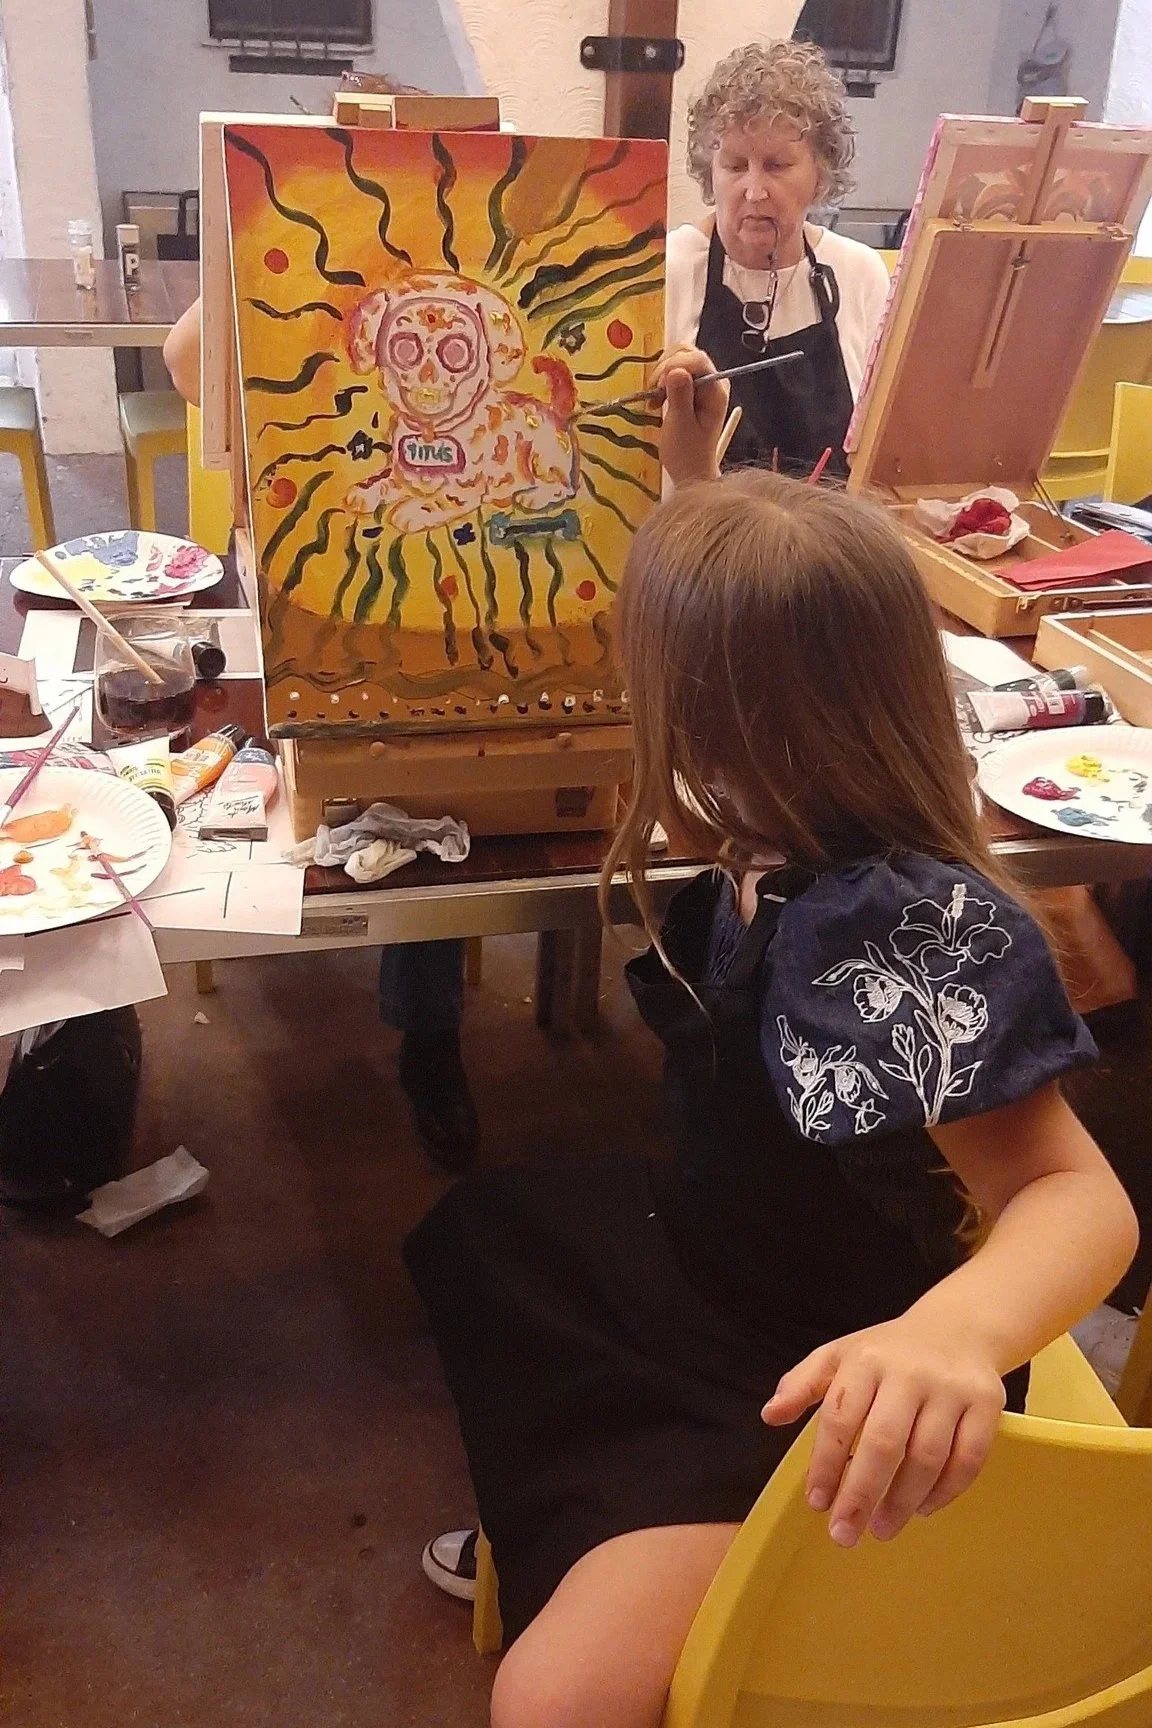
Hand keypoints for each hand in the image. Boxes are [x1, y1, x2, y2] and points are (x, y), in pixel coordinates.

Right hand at [656, 345, 729, 487]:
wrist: (689, 470)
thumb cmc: (686, 453)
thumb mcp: (680, 426)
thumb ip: (680, 397)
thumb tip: (676, 370)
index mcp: (716, 390)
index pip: (697, 360)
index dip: (674, 366)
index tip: (657, 387)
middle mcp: (712, 381)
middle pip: (687, 353)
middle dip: (665, 368)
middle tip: (653, 393)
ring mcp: (702, 382)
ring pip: (678, 358)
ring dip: (660, 373)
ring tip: (654, 398)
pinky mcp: (691, 387)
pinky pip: (673, 370)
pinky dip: (660, 380)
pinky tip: (656, 399)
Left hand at [762, 1316, 1005, 1547]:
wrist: (957, 1328)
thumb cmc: (888, 1351)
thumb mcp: (839, 1355)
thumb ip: (802, 1384)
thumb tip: (770, 1415)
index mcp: (866, 1360)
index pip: (840, 1418)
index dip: (826, 1464)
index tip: (817, 1503)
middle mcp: (910, 1373)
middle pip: (884, 1443)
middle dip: (861, 1494)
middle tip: (845, 1535)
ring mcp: (951, 1389)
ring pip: (927, 1456)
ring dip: (903, 1501)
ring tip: (882, 1528)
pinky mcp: (987, 1404)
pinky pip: (968, 1459)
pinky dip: (945, 1491)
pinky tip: (923, 1508)